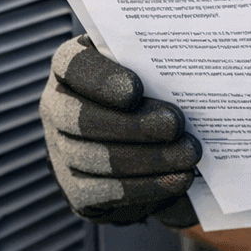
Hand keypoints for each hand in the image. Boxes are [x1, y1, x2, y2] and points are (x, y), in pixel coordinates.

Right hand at [40, 34, 200, 226]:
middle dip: (134, 125)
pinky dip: (146, 187)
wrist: (141, 139)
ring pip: (97, 159)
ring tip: (189, 154)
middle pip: (83, 120)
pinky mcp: (76, 190)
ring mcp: (61, 151)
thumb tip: (192, 57)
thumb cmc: (151, 87)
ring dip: (148, 159)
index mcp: (71, 66)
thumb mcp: (150, 64)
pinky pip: (105, 192)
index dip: (101, 79)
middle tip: (176, 125)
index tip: (136, 90)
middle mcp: (57, 107)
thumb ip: (160, 59)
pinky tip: (178, 179)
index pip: (72, 65)